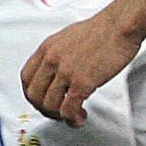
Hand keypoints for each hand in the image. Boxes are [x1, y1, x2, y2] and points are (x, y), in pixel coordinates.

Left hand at [20, 14, 139, 127]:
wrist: (119, 26)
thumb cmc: (100, 30)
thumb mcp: (67, 37)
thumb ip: (56, 55)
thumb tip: (53, 74)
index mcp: (47, 48)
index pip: (26, 78)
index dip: (32, 94)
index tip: (41, 100)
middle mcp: (52, 60)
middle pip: (34, 95)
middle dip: (45, 108)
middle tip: (57, 111)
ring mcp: (66, 72)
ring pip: (49, 106)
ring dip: (60, 115)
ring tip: (73, 113)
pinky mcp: (82, 82)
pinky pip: (68, 110)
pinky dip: (73, 118)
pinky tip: (80, 115)